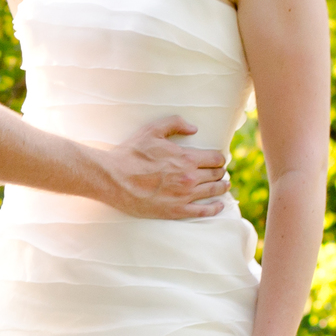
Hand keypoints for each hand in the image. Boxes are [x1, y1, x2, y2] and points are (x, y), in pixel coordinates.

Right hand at [96, 117, 230, 219]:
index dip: (219, 158)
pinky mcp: (176, 211)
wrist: (112, 178)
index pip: (216, 158)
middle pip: (217, 175)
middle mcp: (190, 177)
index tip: (217, 160)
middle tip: (219, 173)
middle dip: (220, 172)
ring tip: (223, 186)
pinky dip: (215, 208)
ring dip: (222, 187)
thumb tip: (194, 129)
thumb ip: (175, 124)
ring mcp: (184, 196)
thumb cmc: (130, 154)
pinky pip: (204, 211)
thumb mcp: (151, 130)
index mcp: (187, 158)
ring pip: (214, 191)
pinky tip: (219, 205)